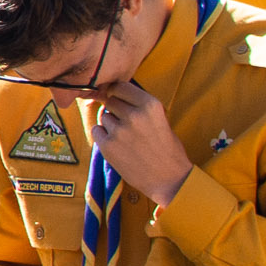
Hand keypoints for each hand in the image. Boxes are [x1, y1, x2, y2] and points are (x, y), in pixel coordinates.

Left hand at [89, 82, 192, 208]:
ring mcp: (119, 130)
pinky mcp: (108, 146)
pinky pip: (97, 131)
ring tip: (126, 138)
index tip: (117, 98)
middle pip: (110, 100)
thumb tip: (111, 92)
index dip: (116, 92)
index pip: (120, 86)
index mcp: (150, 105)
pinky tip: (118, 145)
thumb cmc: (166, 148)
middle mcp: (134, 115)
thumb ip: (139, 106)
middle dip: (115, 110)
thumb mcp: (160, 119)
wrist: (169, 179)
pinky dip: (103, 136)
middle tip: (126, 124)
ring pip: (104, 116)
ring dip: (110, 124)